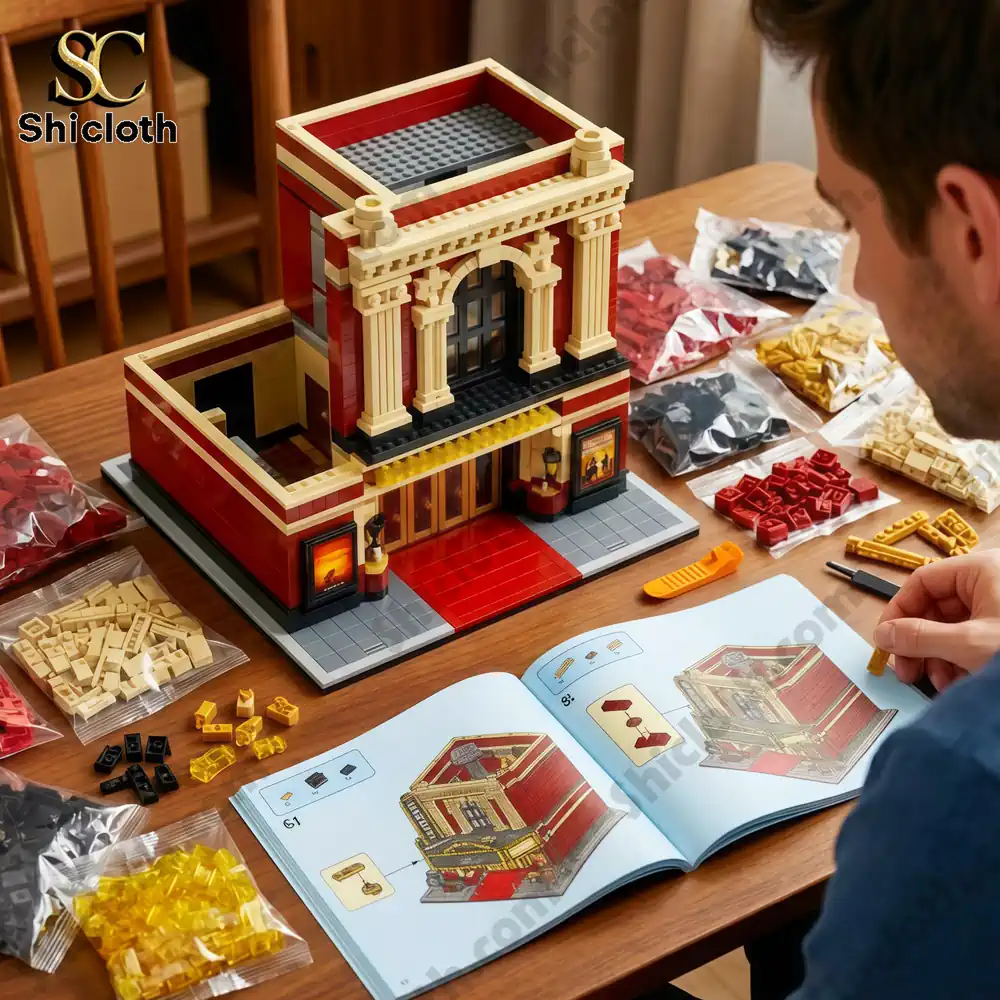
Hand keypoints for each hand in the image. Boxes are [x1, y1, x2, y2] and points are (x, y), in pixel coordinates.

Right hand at [873, 550, 999, 690]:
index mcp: (981, 570)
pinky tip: (957, 683)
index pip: (922, 582)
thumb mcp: (969, 644)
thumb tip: (882, 635)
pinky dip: (958, 661)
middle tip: (908, 672)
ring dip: (938, 657)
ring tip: (939, 684)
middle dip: (919, 642)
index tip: (886, 642)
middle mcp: (990, 582)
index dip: (899, 612)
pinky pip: (971, 639)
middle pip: (936, 607)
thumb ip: (920, 637)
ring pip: (952, 627)